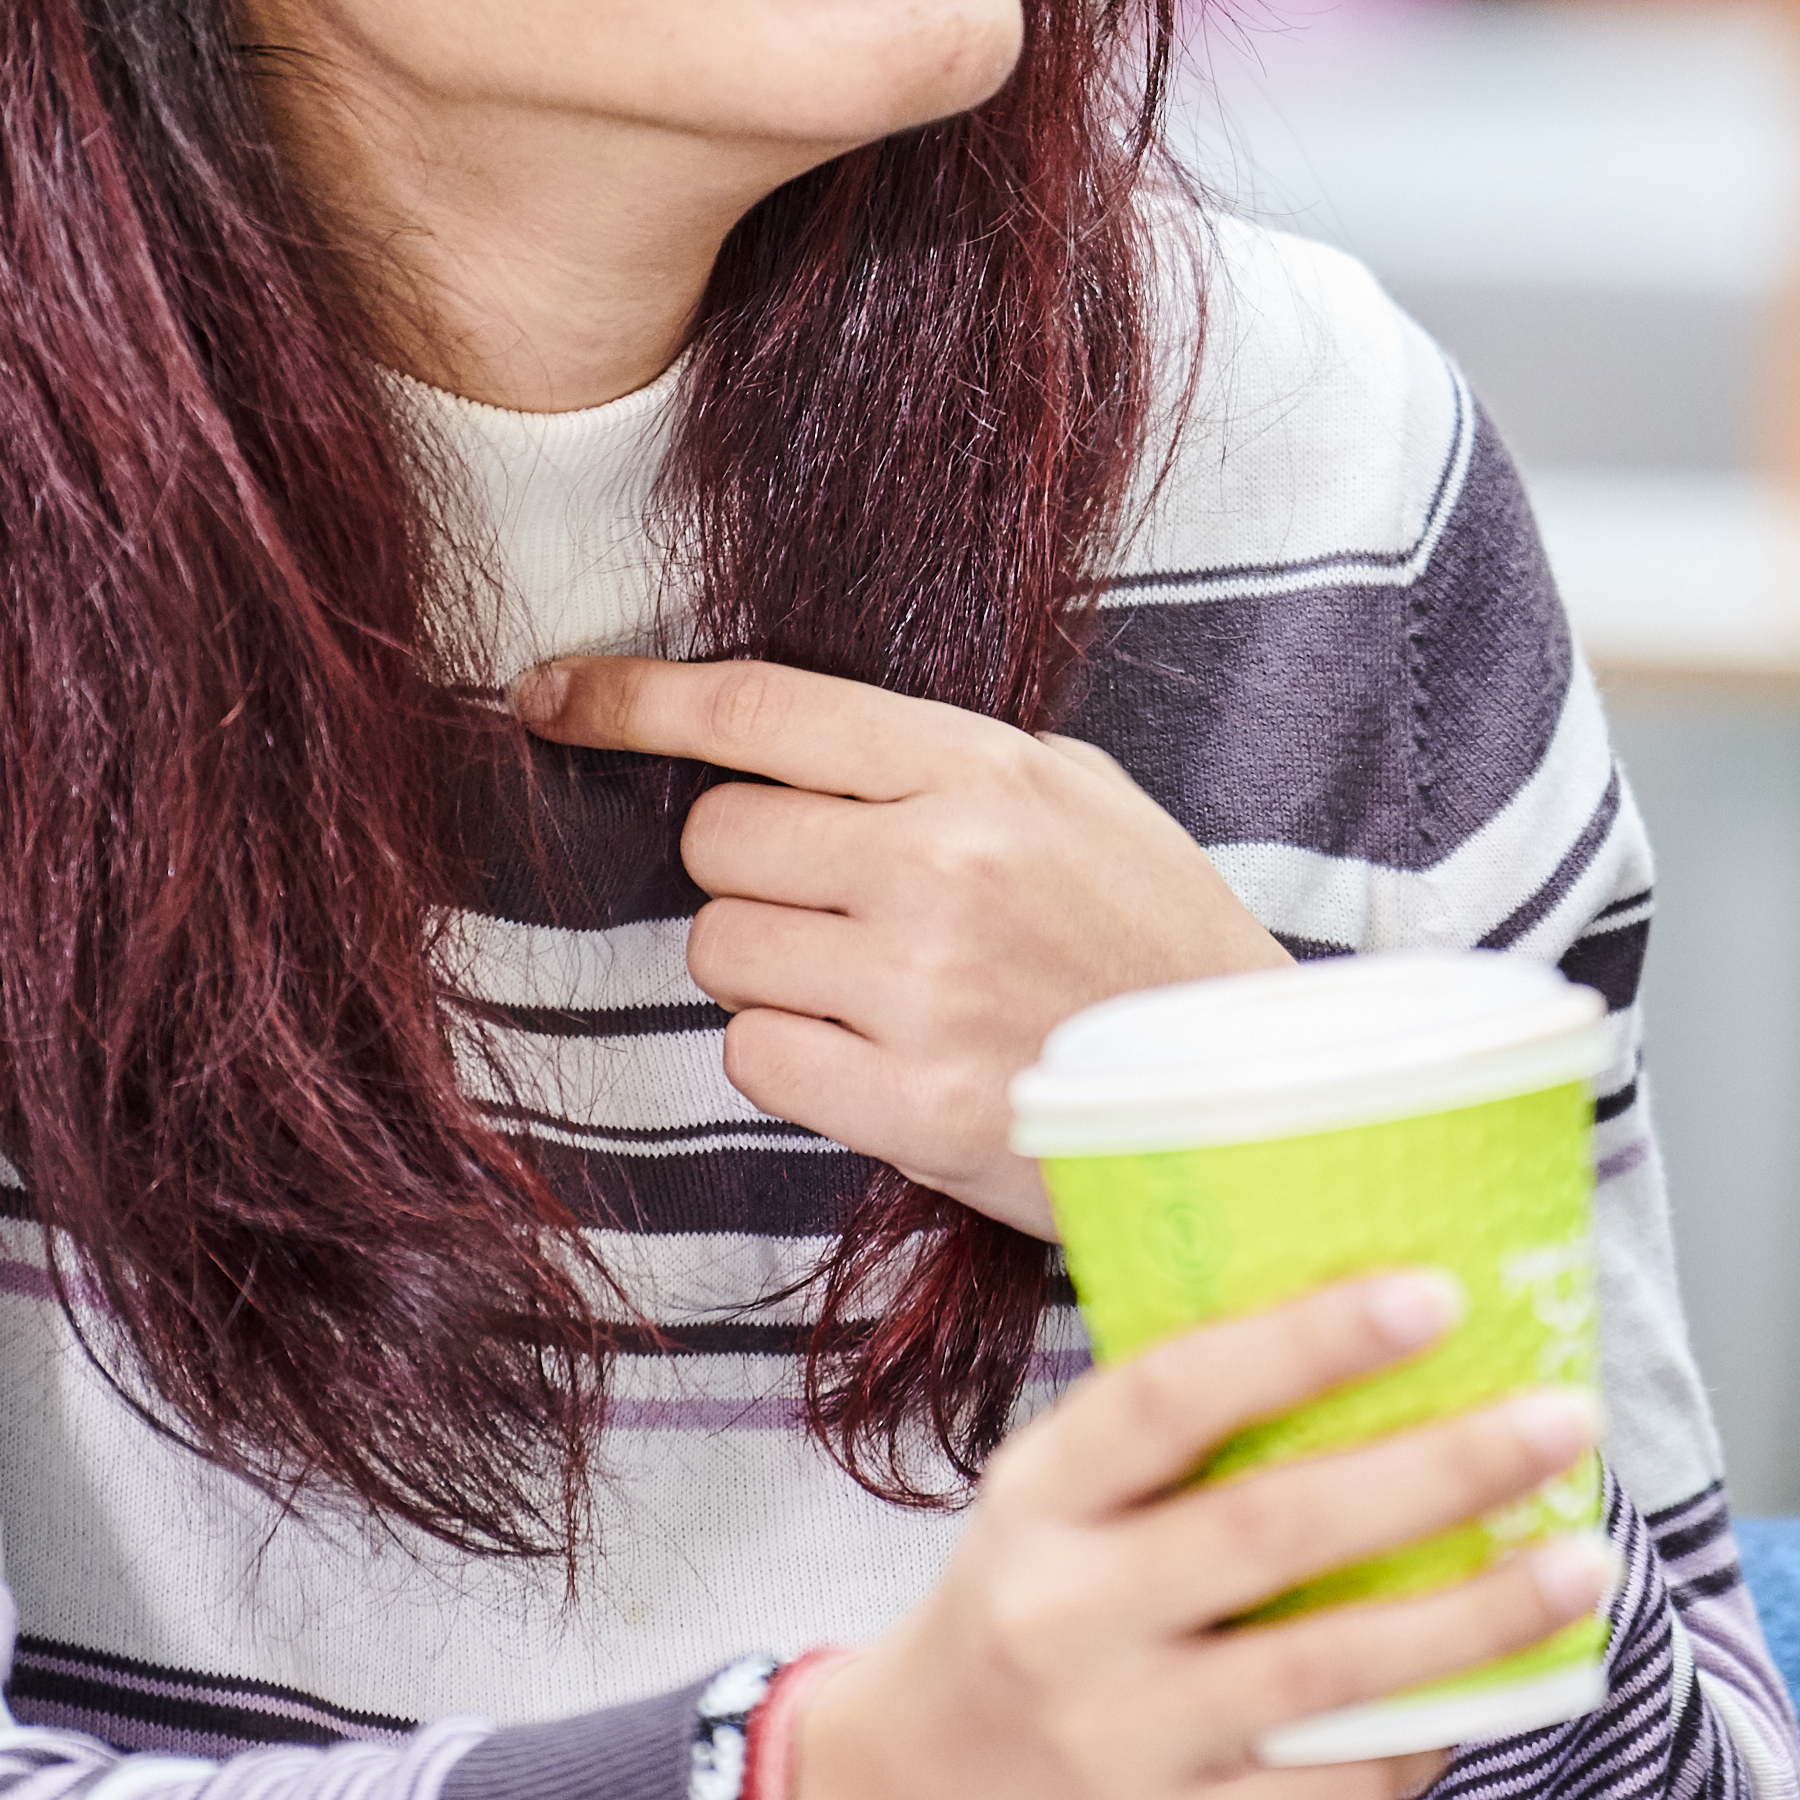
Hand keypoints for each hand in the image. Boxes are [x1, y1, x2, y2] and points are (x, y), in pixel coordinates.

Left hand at [519, 655, 1289, 1232]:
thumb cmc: (1155, 934)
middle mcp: (940, 868)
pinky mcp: (908, 1106)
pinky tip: (880, 1056)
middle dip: (754, 872)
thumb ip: (937, 761)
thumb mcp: (1079, 796)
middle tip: (845, 905)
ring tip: (878, 988)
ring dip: (771, 969)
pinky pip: (754, 1056)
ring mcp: (920, 991)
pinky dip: (793, 1057)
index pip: (758, 712)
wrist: (1252, 1094)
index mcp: (981, 771)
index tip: (547, 694)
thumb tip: (777, 747)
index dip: (631, 699)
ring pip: (721, 952)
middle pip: (718, 841)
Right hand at [770, 1267, 1612, 1799]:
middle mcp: (1066, 1615)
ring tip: (1583, 1563)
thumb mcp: (1049, 1516)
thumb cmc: (1017, 1630)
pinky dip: (1420, 1737)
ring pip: (1328, 1665)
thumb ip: (1170, 1449)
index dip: (1305, 1340)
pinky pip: (1327, 1787)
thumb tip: (1382, 1343)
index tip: (1434, 1294)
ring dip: (1477, 1612)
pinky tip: (1486, 1697)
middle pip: (1276, 1526)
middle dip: (1441, 1467)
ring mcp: (1111, 1743)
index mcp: (1041, 1501)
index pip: (1170, 1394)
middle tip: (1562, 1419)